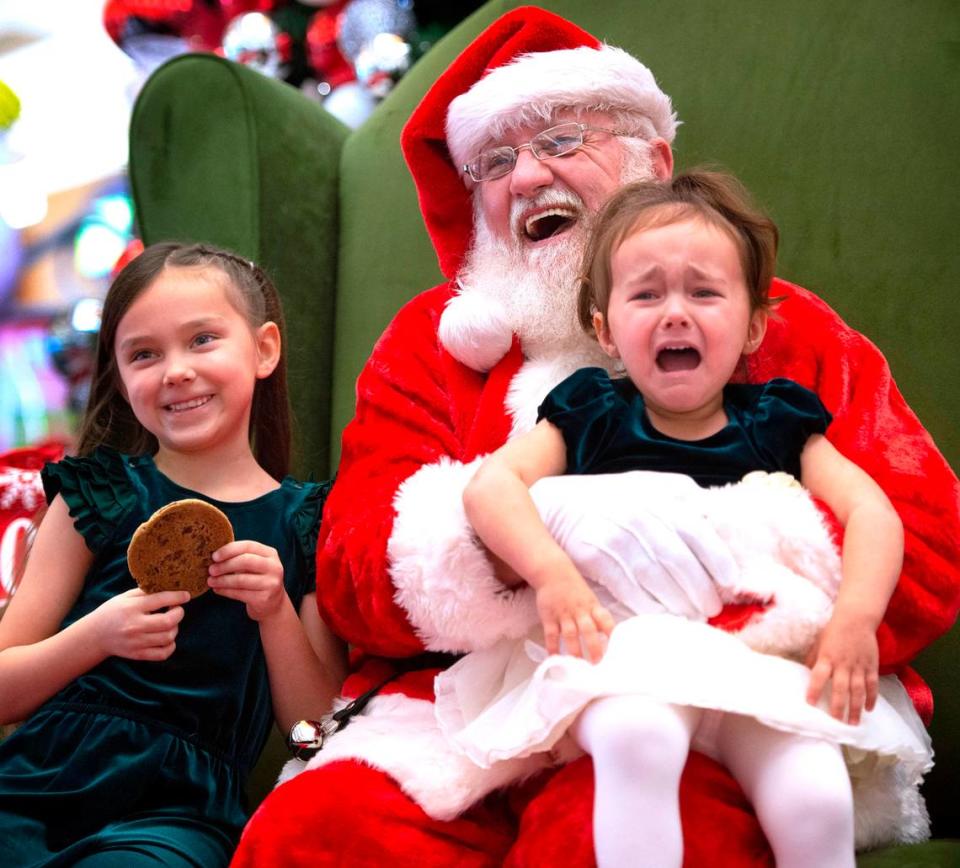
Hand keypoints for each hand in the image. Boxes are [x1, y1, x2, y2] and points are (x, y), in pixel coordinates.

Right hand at [92, 587, 189, 660]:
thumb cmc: (112, 612)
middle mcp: (134, 626)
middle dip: (179, 613)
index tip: (186, 595)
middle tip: (176, 609)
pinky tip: (167, 638)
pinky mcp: (138, 655)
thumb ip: (145, 592)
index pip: (161, 600)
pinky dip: (171, 646)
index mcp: (131, 608)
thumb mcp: (125, 597)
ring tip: (169, 623)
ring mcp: (136, 643)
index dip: (178, 597)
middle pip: (168, 622)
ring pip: (168, 637)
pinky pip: (163, 653)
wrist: (94, 636)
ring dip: (175, 628)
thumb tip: (168, 586)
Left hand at [207, 540, 287, 621]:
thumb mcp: (254, 564)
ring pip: (241, 579)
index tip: (214, 556)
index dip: (229, 550)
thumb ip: (239, 557)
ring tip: (210, 581)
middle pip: (245, 561)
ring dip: (222, 580)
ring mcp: (271, 583)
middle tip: (211, 570)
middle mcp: (274, 567)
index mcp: (270, 554)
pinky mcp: (264, 598)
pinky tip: (217, 589)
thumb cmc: (258, 579)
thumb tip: (215, 557)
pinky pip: (239, 593)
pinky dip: (225, 591)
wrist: (273, 604)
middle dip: (225, 565)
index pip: (248, 546)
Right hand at [530, 472, 736, 619]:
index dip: (716, 560)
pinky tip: (660, 615)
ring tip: (692, 616)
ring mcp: (612, 536)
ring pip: (653, 577)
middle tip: (712, 609)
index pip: (695, 530)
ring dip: (676, 602)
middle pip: (676, 559)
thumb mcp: (649, 485)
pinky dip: (645, 605)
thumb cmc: (614, 498)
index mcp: (656, 497)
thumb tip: (719, 516)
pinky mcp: (592, 556)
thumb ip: (683, 496)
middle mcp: (636, 515)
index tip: (730, 583)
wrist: (560, 504)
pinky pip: (625, 587)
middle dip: (699, 589)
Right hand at [535, 569, 614, 662]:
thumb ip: (597, 617)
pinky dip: (552, 647)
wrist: (553, 573)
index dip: (612, 633)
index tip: (617, 648)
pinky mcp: (549, 617)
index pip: (605, 620)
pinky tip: (554, 658)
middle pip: (588, 630)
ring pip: (570, 634)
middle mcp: (579, 611)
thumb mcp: (590, 600)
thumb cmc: (575, 589)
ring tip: (578, 666)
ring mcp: (563, 614)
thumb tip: (607, 638)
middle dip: (594, 647)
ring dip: (575, 650)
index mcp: (592, 607)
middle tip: (597, 664)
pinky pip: (551, 634)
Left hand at [805, 611, 878, 723]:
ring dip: (855, 708)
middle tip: (836, 722)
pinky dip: (872, 698)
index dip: (813, 689)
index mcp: (827, 657)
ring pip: (858, 690)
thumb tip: (805, 673)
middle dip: (838, 706)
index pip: (818, 676)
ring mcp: (859, 666)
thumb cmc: (833, 632)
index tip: (810, 703)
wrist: (856, 620)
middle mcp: (843, 664)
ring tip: (853, 723)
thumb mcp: (818, 643)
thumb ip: (813, 659)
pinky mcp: (871, 666)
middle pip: (840, 688)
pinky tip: (869, 709)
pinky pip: (872, 685)